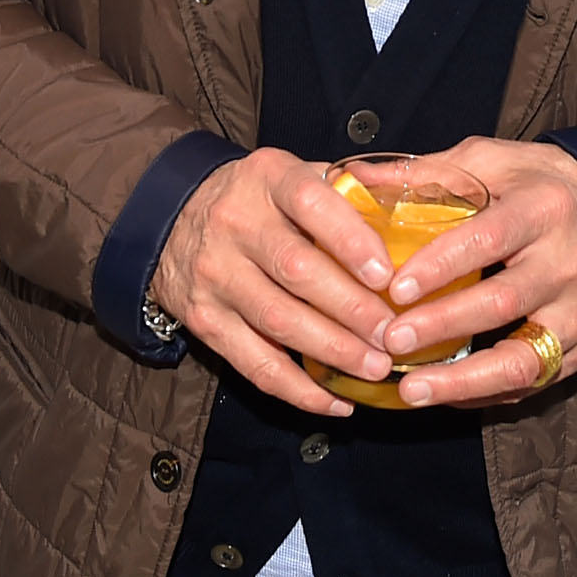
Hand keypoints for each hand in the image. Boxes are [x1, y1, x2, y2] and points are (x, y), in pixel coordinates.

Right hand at [149, 147, 399, 416]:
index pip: (309, 202)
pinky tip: (336, 401)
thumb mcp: (289, 174)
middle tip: (393, 334)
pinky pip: (254, 363)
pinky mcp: (205, 320)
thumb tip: (406, 220)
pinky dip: (298, 390)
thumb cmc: (256, 199)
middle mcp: (235, 223)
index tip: (386, 274)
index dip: (349, 239)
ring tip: (375, 367)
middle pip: (297, 270)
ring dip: (332, 351)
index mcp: (266, 178)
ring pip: (278, 321)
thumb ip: (341, 192)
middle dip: (351, 308)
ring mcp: (216, 274)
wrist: (171, 219)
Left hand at [375, 138, 576, 408]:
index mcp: (542, 209)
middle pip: (502, 302)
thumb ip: (428, 174)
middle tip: (391, 341)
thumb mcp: (492, 161)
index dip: (440, 266)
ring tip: (412, 391)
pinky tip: (445, 394)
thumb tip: (355, 179)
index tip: (395, 288)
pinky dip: (485, 393)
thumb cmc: (536, 185)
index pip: (489, 240)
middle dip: (442, 325)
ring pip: (523, 359)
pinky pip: (533, 382)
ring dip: (463, 380)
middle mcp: (567, 262)